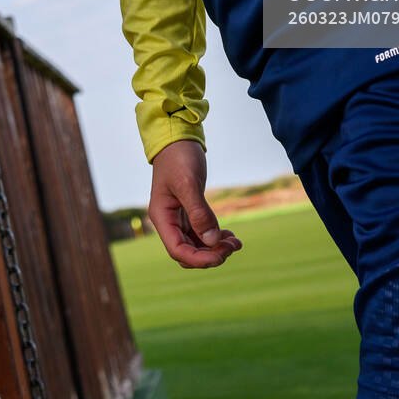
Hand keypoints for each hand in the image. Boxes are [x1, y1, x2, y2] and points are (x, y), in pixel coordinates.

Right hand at [146, 140, 243, 268]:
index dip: (199, 259)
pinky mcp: (189, 212)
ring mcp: (178, 217)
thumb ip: (199, 213)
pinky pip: (201, 233)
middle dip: (210, 255)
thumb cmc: (179, 157)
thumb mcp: (189, 183)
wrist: (177, 138)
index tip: (221, 256)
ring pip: (196, 245)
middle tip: (233, 246)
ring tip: (236, 243)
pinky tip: (229, 235)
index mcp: (162, 217)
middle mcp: (168, 221)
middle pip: (188, 252)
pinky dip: (215, 238)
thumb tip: (211, 241)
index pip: (177, 251)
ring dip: (215, 248)